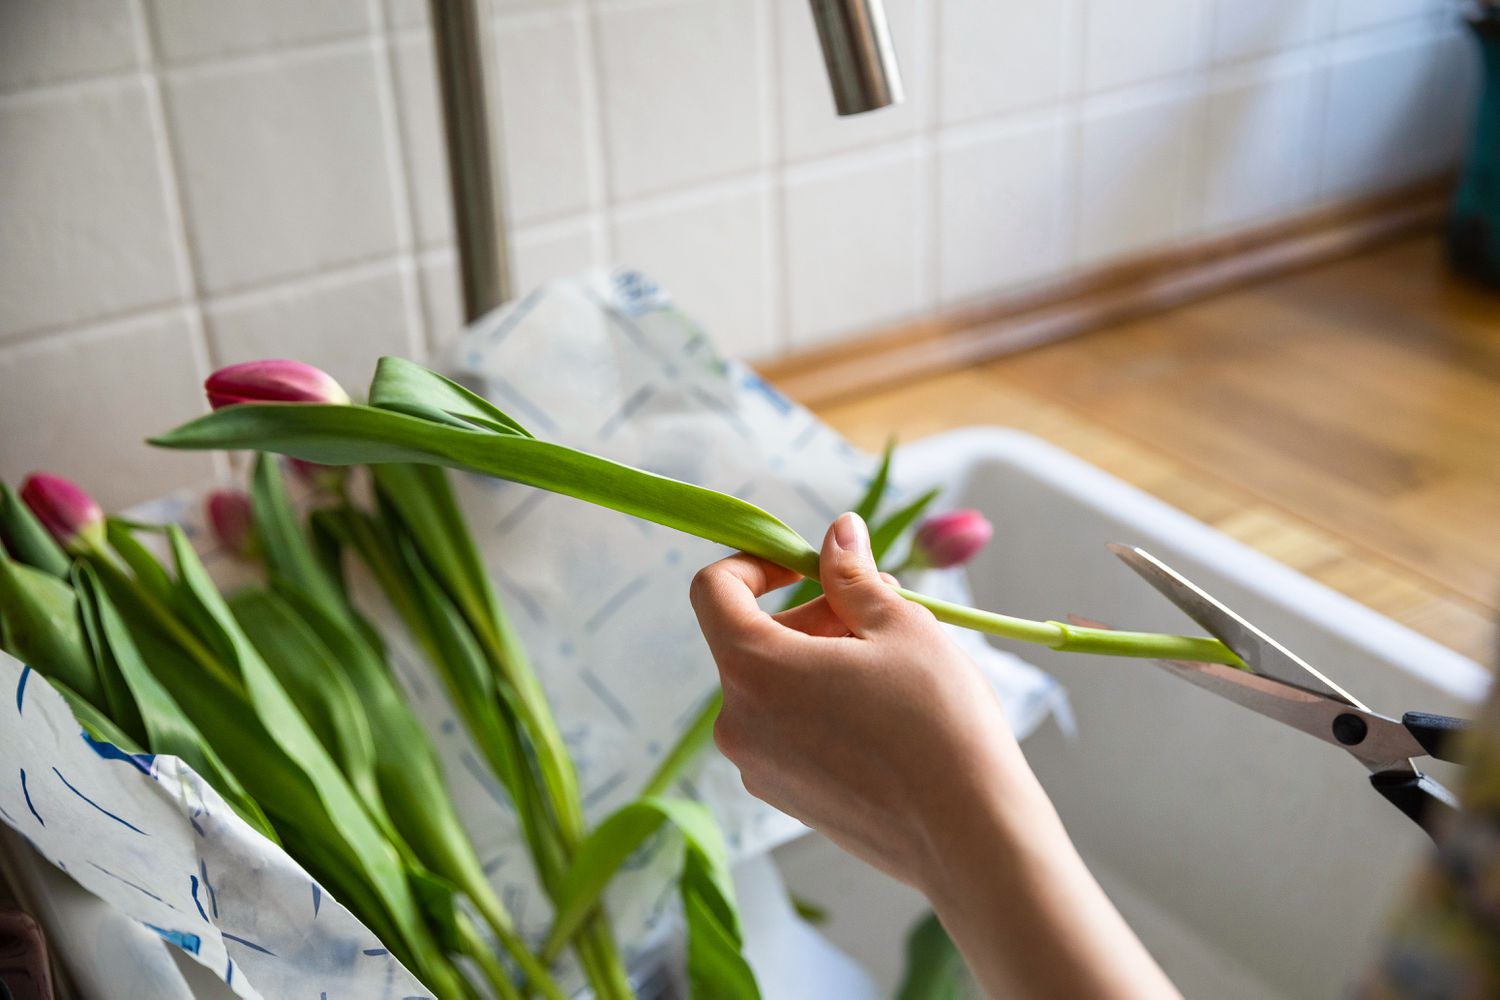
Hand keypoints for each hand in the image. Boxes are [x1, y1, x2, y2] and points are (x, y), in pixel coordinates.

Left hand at [689, 510, 1028, 892]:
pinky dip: (821, 706)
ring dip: (820, 660)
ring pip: (773, 686)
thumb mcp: (900, 626)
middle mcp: (738, 722)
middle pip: (751, 639)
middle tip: (881, 611)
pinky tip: (885, 717)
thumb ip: (852, 574)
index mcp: (753, 668)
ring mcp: (758, 767)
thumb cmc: (938, 723)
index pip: (713, 591)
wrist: (970, 836)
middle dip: (809, 613)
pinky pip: (786, 730)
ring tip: (893, 666)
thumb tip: (838, 532)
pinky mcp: (784, 799)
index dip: (754, 563)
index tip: (806, 566)